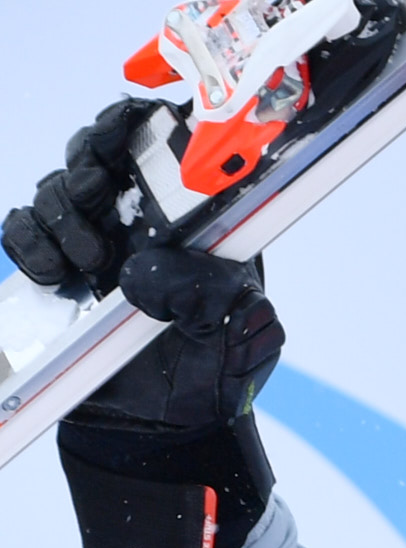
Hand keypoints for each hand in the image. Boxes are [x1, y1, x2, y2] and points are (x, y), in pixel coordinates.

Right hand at [10, 100, 282, 430]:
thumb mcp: (241, 333)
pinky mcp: (54, 265)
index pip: (166, 143)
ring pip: (56, 188)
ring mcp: (93, 238)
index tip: (129, 122)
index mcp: (196, 219)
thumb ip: (215, 293)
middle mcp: (142, 218)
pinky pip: (21, 230)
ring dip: (63, 214)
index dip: (142, 119)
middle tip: (95, 193)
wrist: (162, 427)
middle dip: (89, 157)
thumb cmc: (214, 373)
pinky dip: (28, 244)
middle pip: (97, 148)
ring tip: (87, 263)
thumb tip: (144, 270)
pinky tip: (55, 275)